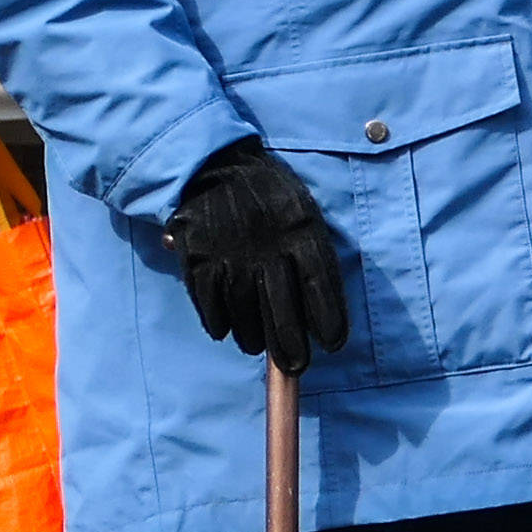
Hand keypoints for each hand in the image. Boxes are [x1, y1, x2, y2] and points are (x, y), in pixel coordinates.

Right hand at [169, 142, 350, 374]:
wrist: (214, 166)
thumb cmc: (269, 194)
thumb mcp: (302, 211)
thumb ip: (312, 252)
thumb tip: (323, 304)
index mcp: (300, 231)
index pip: (321, 285)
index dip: (329, 319)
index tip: (334, 344)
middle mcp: (267, 246)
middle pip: (281, 308)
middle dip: (290, 344)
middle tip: (296, 365)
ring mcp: (229, 254)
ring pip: (243, 312)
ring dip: (252, 336)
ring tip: (258, 346)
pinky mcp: (197, 259)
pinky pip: (208, 303)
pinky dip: (217, 321)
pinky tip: (225, 329)